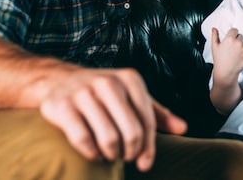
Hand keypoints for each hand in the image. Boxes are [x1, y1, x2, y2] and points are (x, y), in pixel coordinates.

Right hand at [40, 67, 186, 171]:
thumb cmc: (105, 93)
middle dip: (131, 153)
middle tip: (126, 158)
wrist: (59, 80)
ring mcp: (84, 93)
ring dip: (112, 155)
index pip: (148, 120)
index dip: (149, 147)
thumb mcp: (133, 97)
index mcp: (130, 79)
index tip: (145, 162)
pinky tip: (95, 154)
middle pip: (131, 132)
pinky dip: (92, 154)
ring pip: (108, 138)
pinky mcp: (62, 107)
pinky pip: (83, 140)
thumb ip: (158, 113)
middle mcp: (108, 83)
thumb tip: (183, 129)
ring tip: (111, 156)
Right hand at [210, 28, 242, 81]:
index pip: (235, 30)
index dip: (232, 35)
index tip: (230, 40)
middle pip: (240, 36)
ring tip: (236, 52)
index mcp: (230, 39)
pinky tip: (241, 55)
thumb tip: (214, 28)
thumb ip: (214, 36)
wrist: (226, 72)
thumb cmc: (219, 59)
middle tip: (232, 48)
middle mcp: (238, 43)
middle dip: (237, 40)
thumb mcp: (214, 47)